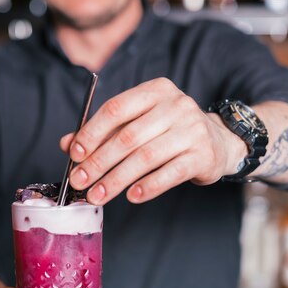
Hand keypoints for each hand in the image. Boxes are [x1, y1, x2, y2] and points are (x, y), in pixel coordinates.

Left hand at [59, 77, 245, 204]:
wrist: (219, 142)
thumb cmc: (171, 132)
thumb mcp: (141, 123)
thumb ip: (106, 131)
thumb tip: (68, 145)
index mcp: (156, 90)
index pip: (116, 109)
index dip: (92, 133)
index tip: (75, 154)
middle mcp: (176, 106)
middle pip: (128, 136)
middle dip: (99, 162)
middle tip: (80, 182)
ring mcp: (192, 130)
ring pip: (146, 158)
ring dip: (117, 180)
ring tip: (99, 195)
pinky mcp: (202, 155)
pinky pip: (170, 174)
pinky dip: (148, 187)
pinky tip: (131, 196)